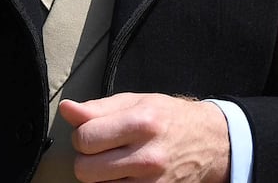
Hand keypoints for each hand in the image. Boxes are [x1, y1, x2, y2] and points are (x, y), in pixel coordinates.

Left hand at [59, 94, 229, 182]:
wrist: (210, 142)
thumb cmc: (169, 118)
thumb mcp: (137, 101)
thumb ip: (98, 108)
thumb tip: (66, 109)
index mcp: (141, 123)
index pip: (85, 138)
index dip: (82, 135)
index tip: (93, 132)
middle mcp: (147, 156)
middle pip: (84, 169)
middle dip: (87, 158)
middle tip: (103, 149)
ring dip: (100, 175)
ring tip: (117, 160)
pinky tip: (125, 175)